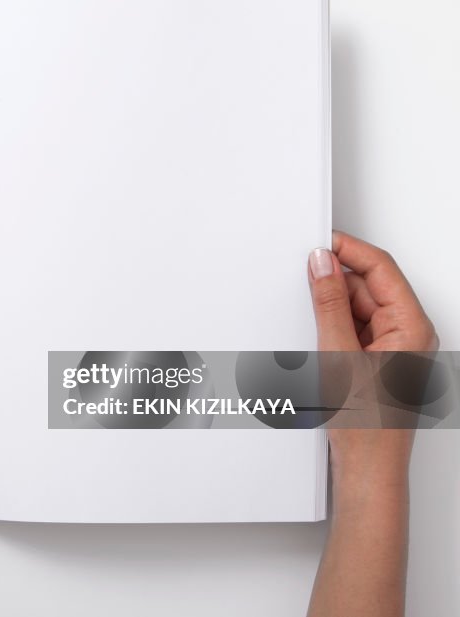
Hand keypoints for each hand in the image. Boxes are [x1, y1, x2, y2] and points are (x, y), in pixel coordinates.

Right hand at [306, 230, 434, 616]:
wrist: (367, 471)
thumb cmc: (369, 427)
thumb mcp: (340, 356)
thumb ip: (328, 304)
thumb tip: (322, 264)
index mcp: (412, 326)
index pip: (380, 268)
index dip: (348, 249)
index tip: (317, 241)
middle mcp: (407, 332)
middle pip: (368, 286)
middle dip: (334, 278)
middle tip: (300, 272)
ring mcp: (391, 347)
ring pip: (357, 307)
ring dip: (329, 304)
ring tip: (306, 313)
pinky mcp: (374, 360)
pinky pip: (351, 327)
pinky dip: (330, 324)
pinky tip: (312, 333)